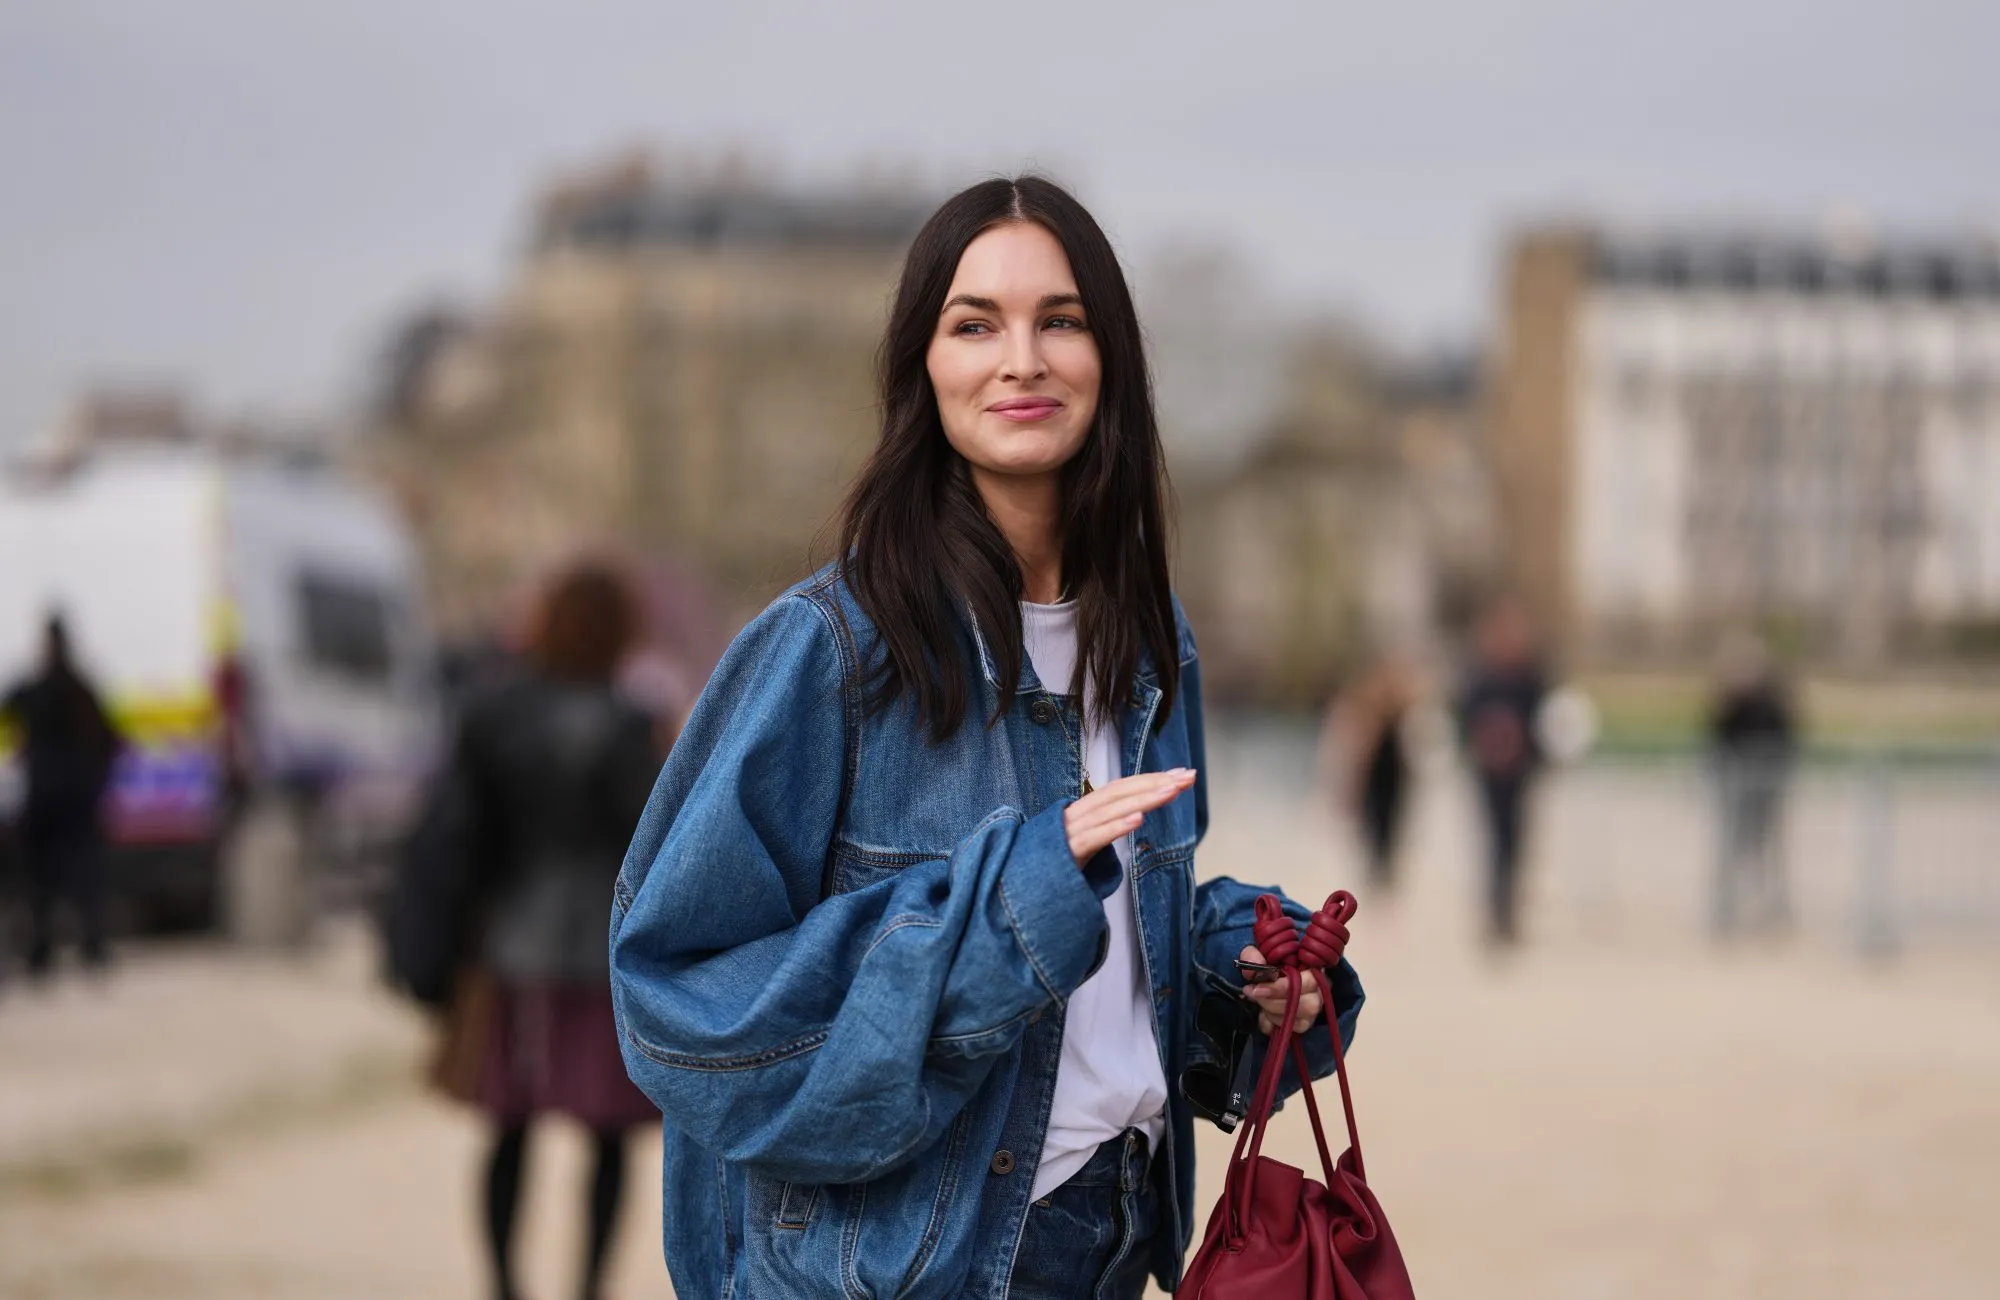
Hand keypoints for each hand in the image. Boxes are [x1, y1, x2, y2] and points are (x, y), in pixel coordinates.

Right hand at [1064, 769, 1196, 865]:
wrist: (1017, 888)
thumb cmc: (1052, 864)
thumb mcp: (1083, 841)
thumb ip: (1104, 826)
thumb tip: (1134, 814)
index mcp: (1083, 811)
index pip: (1122, 788)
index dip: (1151, 779)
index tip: (1181, 776)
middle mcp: (1077, 815)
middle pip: (1120, 792)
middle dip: (1156, 782)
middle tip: (1187, 777)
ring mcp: (1070, 832)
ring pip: (1111, 810)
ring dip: (1143, 799)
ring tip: (1171, 792)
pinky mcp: (1067, 853)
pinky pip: (1095, 838)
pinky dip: (1116, 827)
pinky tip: (1137, 820)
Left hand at [1239, 944, 1324, 1035]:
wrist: (1266, 978)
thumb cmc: (1269, 963)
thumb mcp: (1259, 954)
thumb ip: (1254, 956)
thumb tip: (1254, 967)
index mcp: (1313, 970)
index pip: (1309, 982)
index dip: (1282, 987)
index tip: (1257, 988)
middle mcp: (1318, 992)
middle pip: (1308, 1004)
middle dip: (1274, 1002)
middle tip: (1254, 994)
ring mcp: (1313, 1010)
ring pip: (1301, 1021)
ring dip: (1273, 1014)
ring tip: (1259, 1003)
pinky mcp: (1303, 1024)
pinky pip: (1290, 1031)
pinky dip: (1271, 1024)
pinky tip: (1263, 1014)